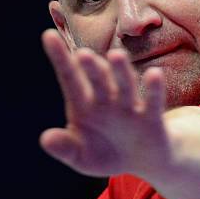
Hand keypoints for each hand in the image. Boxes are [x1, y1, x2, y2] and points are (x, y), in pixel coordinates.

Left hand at [39, 29, 169, 177]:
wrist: (143, 163)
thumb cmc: (107, 153)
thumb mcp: (81, 157)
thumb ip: (65, 148)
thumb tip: (45, 138)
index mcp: (84, 105)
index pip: (70, 78)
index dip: (60, 58)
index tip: (48, 36)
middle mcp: (107, 100)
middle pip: (98, 80)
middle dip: (91, 68)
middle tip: (82, 54)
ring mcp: (130, 107)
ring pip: (125, 85)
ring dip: (120, 71)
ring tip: (115, 56)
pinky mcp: (151, 118)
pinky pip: (153, 102)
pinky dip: (154, 89)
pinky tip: (154, 74)